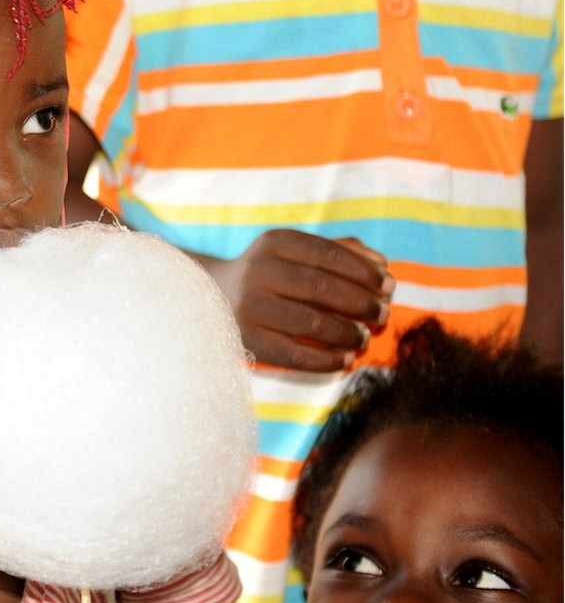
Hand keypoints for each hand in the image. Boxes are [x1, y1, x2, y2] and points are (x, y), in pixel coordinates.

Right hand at [201, 230, 394, 372]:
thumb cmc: (271, 273)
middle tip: (382, 315)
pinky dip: (327, 359)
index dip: (364, 272)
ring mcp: (250, 307)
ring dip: (349, 333)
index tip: (389, 286)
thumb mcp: (296, 251)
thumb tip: (382, 266)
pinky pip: (296, 354)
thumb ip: (340, 251)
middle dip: (362, 304)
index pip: (329, 254)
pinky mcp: (247, 339)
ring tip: (364, 337)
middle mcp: (259, 271)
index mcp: (274, 243)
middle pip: (323, 289)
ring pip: (313, 324)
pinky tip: (344, 358)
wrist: (213, 295)